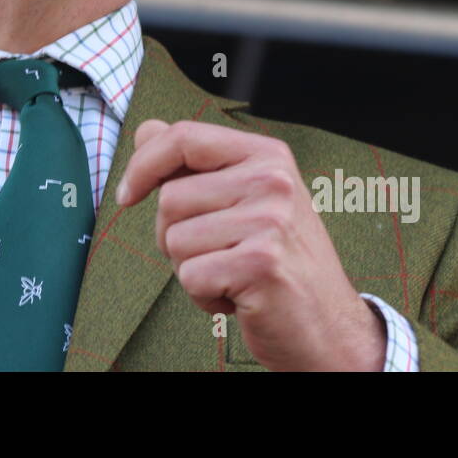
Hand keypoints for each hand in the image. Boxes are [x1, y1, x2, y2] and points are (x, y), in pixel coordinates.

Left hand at [115, 119, 385, 370]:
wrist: (329, 326)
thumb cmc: (280, 262)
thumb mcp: (245, 198)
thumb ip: (196, 164)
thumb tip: (146, 131)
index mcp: (266, 155)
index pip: (183, 137)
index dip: (143, 164)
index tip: (128, 195)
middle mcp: (271, 180)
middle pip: (169, 198)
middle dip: (174, 236)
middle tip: (217, 254)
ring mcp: (269, 221)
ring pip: (174, 240)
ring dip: (190, 269)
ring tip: (231, 274)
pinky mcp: (260, 264)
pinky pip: (190, 277)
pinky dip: (203, 296)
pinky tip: (237, 297)